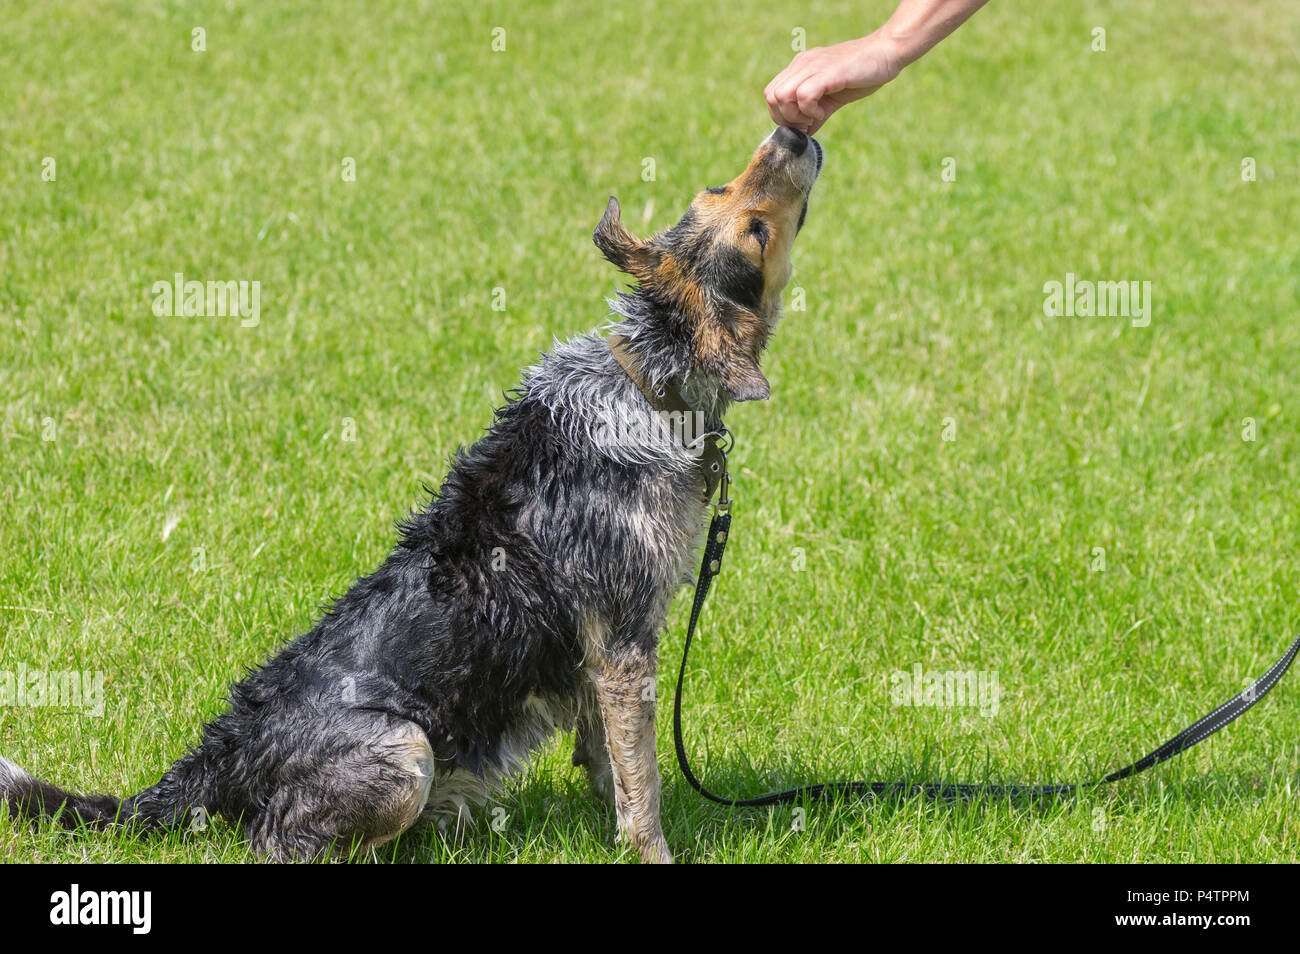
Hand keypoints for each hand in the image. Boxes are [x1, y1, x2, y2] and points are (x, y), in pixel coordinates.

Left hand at [764, 33, 904, 134]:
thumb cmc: (862, 74)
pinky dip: (810, 111)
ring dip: (796, 114)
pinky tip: (824, 111)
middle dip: (786, 118)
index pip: (771, 94)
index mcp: (800, 67)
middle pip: (771, 96)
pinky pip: (803, 95)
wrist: (886, 53)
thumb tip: (805, 134)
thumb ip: (816, 114)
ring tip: (816, 116)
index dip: (781, 115)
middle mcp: (802, 64)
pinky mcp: (827, 73)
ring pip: (781, 95)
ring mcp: (813, 66)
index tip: (803, 123)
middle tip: (808, 122)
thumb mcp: (833, 96)